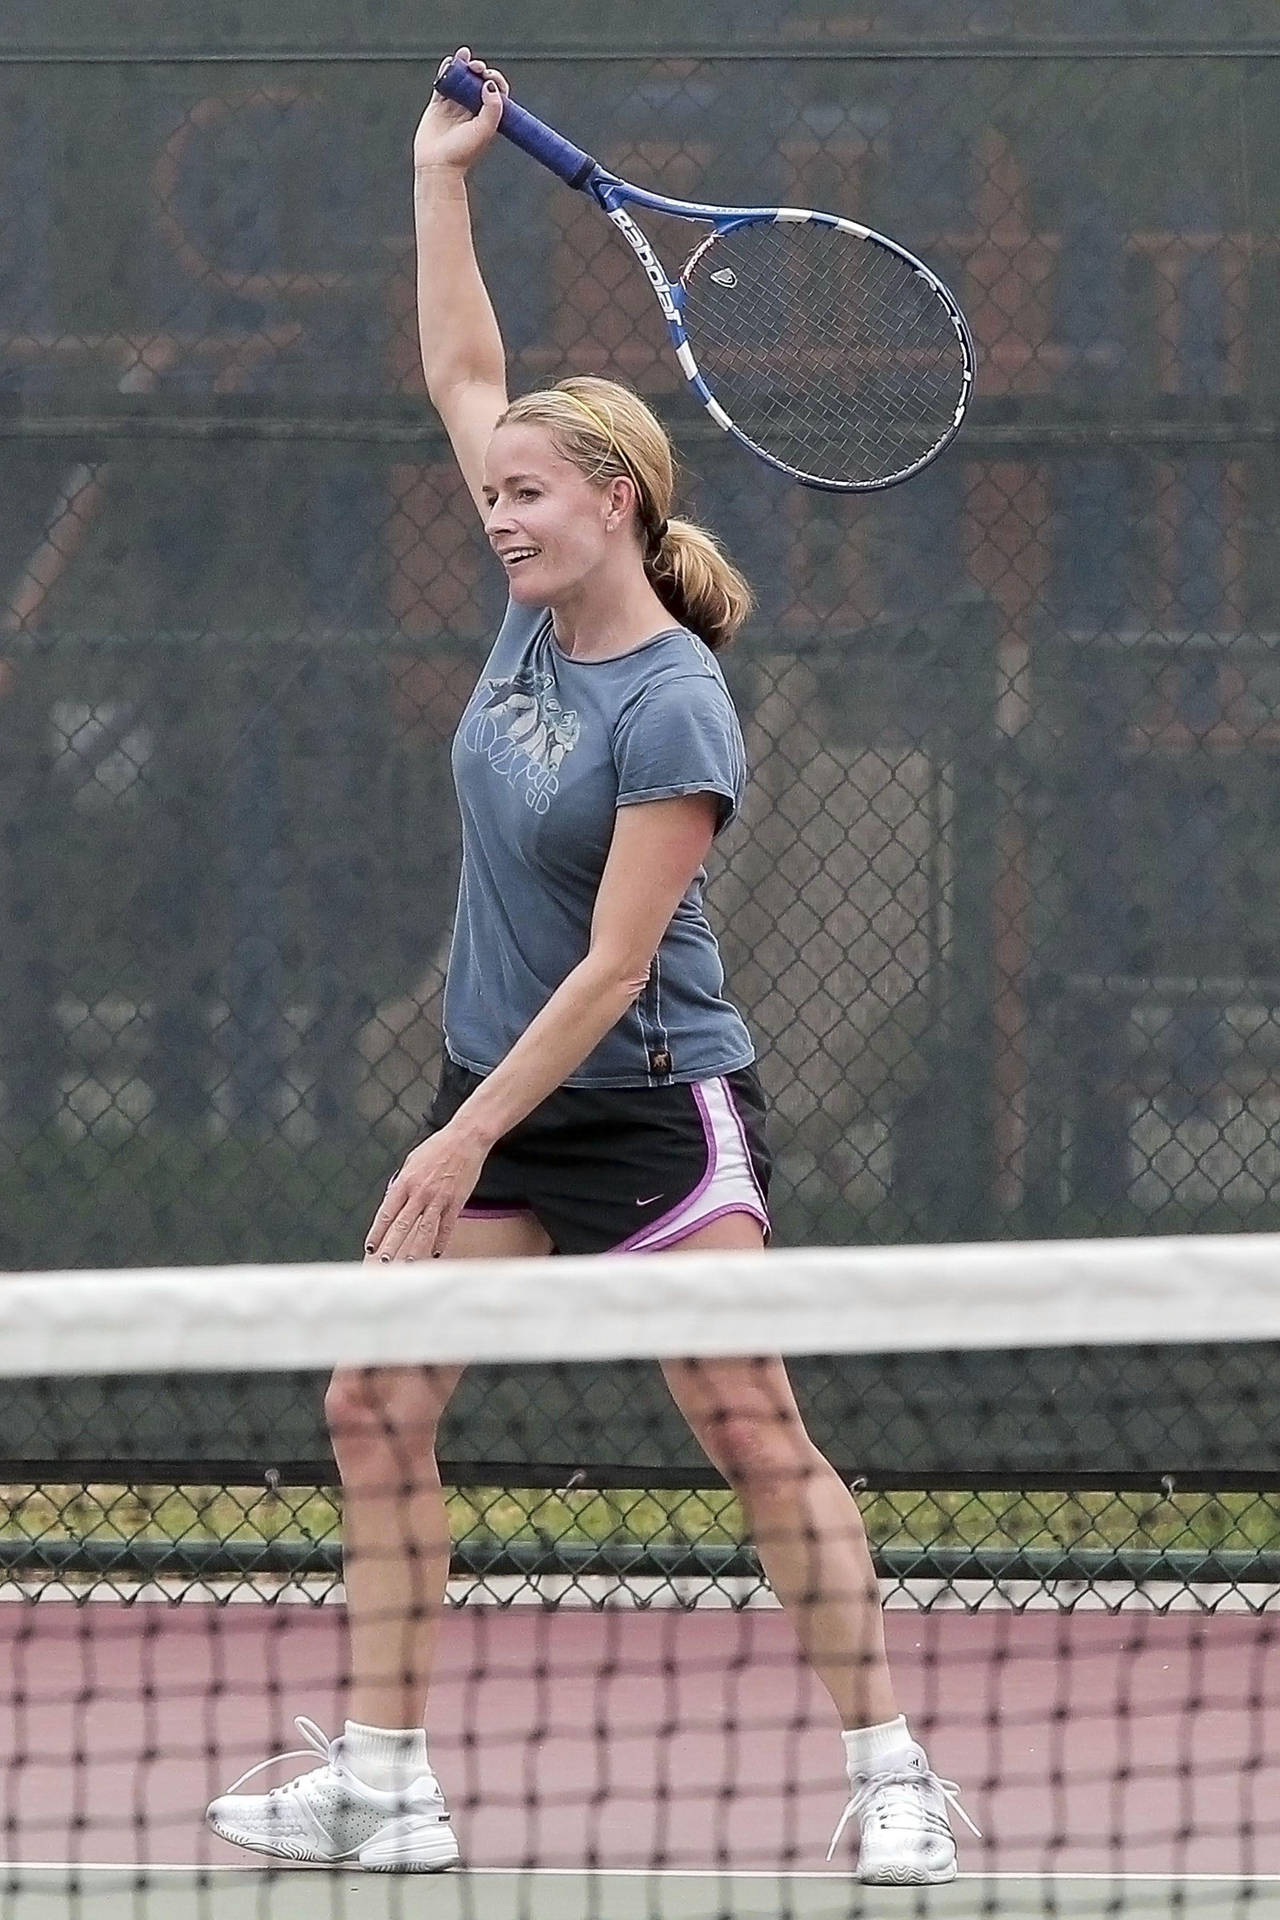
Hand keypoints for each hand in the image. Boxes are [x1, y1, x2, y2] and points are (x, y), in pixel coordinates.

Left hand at [364, 1122, 489, 1261]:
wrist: (465, 1139)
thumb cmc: (438, 1147)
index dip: (377, 1232)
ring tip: (408, 1264)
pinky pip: (446, 1226)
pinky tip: (436, 1253)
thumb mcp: (411, 1161)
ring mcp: (439, 1198)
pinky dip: (441, 1241)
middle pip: (402, 1226)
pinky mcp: (456, 1202)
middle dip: (391, 1246)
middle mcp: (420, 1192)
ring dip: (415, 1249)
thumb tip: (393, 1201)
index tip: (370, 1246)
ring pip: (424, 1230)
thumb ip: (402, 1183)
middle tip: (383, 1263)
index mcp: (405, 1182)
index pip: (387, 1213)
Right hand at [413, 47, 508, 175]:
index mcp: (487, 117)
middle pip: (478, 81)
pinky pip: (443, 83)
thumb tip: (490, 85)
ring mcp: (454, 106)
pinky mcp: (438, 105)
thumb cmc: (462, 154)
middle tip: (476, 67)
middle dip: (479, 70)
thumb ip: (493, 108)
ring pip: (461, 79)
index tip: (489, 76)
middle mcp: (472, 110)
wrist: (438, 165)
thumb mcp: (485, 131)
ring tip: (464, 56)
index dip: (495, 79)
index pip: (496, 91)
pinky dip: (446, 71)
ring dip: (463, 66)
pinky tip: (449, 62)